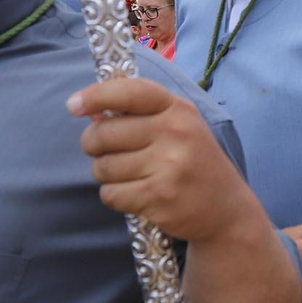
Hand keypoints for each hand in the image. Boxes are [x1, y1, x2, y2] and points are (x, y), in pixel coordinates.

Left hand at [70, 78, 254, 242]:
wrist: (226, 210)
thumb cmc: (194, 163)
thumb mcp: (180, 126)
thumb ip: (141, 114)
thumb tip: (89, 110)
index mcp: (178, 109)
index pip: (129, 92)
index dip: (95, 95)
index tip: (74, 106)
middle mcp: (175, 132)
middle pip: (103, 133)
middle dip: (93, 145)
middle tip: (105, 152)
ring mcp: (168, 165)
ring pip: (103, 167)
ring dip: (106, 174)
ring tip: (129, 176)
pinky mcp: (159, 196)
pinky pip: (111, 194)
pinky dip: (115, 196)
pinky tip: (135, 195)